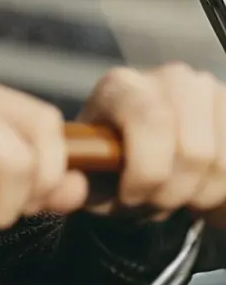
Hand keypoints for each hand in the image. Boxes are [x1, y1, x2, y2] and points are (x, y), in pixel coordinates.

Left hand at [79, 62, 225, 217]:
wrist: (144, 156)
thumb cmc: (112, 165)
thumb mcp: (89, 173)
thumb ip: (82, 181)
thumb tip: (73, 187)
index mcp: (122, 87)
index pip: (150, 121)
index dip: (147, 172)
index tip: (131, 198)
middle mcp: (169, 78)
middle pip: (191, 149)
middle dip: (172, 193)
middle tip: (154, 205)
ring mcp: (208, 90)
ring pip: (220, 160)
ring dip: (199, 195)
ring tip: (175, 199)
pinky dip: (221, 189)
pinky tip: (199, 191)